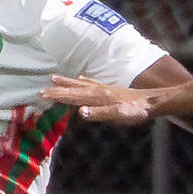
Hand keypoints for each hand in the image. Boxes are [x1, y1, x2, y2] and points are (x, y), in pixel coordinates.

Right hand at [39, 74, 155, 123]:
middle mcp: (98, 90)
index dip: (56, 96)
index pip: (72, 97)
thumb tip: (80, 112)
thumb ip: (99, 114)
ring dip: (66, 82)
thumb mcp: (118, 116)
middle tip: (40, 90)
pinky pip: (91, 82)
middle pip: (73, 90)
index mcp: (97, 98)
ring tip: (53, 77)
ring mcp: (103, 88)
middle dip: (56, 90)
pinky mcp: (110, 89)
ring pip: (80, 84)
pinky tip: (80, 78)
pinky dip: (82, 80)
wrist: (152, 101)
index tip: (41, 95)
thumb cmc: (136, 111)